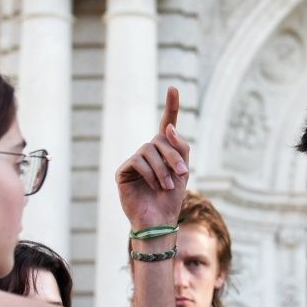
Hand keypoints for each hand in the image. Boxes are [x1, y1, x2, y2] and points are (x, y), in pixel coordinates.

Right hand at [117, 87, 190, 229]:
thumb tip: (167, 128)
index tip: (173, 88)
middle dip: (174, 156)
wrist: (159, 219)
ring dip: (163, 169)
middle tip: (182, 173)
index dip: (171, 106)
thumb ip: (180, 146)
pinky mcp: (124, 171)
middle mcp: (149, 152)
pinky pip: (138, 161)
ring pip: (150, 150)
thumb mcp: (183, 170)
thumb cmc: (172, 197)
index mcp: (164, 151)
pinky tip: (153, 186)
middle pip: (161, 139)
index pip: (167, 124)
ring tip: (167, 186)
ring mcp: (135, 161)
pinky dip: (150, 174)